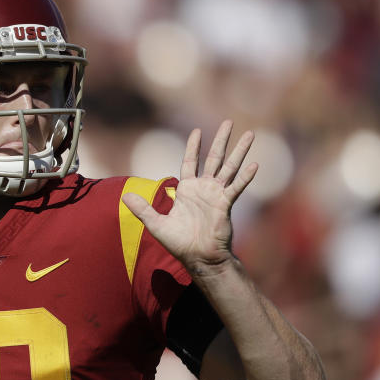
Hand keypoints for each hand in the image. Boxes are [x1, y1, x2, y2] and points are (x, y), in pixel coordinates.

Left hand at [122, 120, 257, 274]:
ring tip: (250, 134)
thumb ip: (142, 209)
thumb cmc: (179, 243)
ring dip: (239, 151)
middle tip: (228, 122)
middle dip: (221, 140)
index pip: (190, 162)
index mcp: (187, 190)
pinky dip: (245, 177)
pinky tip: (254, 165)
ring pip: (229, 167)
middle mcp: (204, 188)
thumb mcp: (155, 224)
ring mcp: (217, 195)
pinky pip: (236, 188)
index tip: (197, 131)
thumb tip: (124, 196)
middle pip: (214, 158)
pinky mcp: (225, 204)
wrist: (197, 258)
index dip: (193, 147)